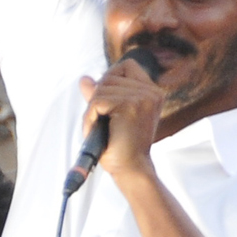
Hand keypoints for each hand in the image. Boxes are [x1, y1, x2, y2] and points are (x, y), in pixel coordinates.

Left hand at [79, 57, 163, 178]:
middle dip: (98, 98)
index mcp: (152, 92)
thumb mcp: (110, 115)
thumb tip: (84, 79)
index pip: (127, 66)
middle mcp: (151, 92)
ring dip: (93, 110)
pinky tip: (96, 130)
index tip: (109, 103)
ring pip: (102, 89)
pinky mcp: (129, 106)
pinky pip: (97, 101)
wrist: (130, 170)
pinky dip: (90, 117)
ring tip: (101, 129)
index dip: (111, 79)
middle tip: (103, 122)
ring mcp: (142, 98)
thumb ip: (99, 94)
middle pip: (111, 76)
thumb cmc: (121, 146)